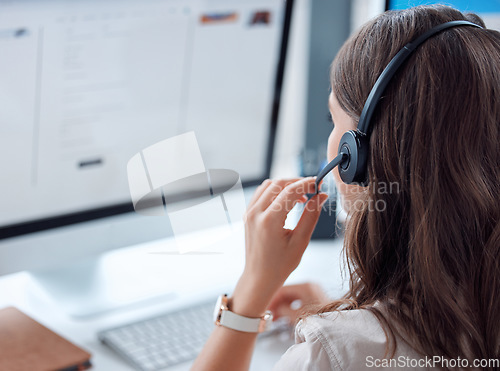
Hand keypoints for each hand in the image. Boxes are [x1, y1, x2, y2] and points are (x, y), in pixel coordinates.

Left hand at [230, 178, 327, 316]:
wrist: (259, 277)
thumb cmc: (280, 264)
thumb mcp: (301, 241)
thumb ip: (311, 215)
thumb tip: (321, 196)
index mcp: (269, 220)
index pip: (290, 191)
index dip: (307, 184)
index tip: (319, 184)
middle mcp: (256, 213)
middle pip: (278, 183)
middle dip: (297, 182)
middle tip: (313, 189)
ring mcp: (249, 213)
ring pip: (268, 185)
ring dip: (285, 185)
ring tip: (301, 196)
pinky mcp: (248, 215)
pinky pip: (261, 194)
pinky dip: (275, 192)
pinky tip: (288, 202)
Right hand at [268, 283, 329, 322]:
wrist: (337, 329)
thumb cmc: (321, 321)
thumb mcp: (297, 316)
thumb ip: (282, 310)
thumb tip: (273, 309)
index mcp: (306, 286)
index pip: (283, 289)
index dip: (272, 298)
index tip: (265, 305)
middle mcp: (310, 287)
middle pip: (287, 293)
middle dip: (277, 304)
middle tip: (268, 312)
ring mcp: (313, 293)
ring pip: (292, 298)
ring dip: (283, 307)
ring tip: (275, 317)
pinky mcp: (315, 300)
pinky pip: (299, 302)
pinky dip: (291, 309)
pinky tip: (284, 317)